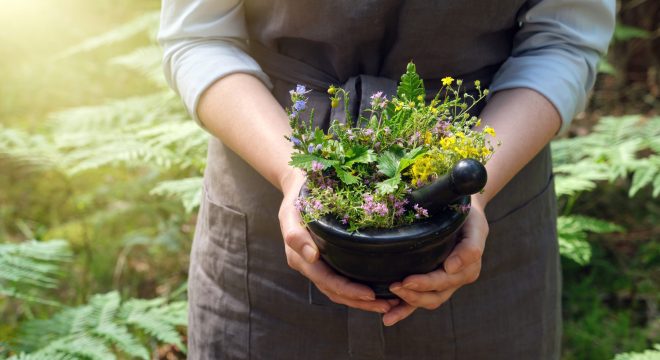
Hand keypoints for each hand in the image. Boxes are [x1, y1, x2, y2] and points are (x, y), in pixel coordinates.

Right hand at [278, 169, 397, 312]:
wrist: (298, 185)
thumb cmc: (297, 197)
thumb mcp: (291, 212)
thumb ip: (296, 235)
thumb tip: (311, 256)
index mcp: (299, 258)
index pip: (327, 281)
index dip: (348, 290)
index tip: (370, 295)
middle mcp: (309, 265)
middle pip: (335, 292)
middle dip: (360, 302)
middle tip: (388, 306)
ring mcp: (318, 264)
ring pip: (340, 290)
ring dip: (362, 300)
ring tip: (389, 304)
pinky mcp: (327, 259)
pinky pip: (342, 278)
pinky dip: (359, 288)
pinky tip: (378, 288)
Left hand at [382, 197, 488, 325]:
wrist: (463, 210)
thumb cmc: (468, 216)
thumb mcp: (475, 226)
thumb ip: (469, 248)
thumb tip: (451, 268)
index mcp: (467, 268)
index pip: (445, 280)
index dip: (426, 283)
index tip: (407, 280)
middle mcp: (457, 279)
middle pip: (435, 295)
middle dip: (413, 295)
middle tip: (393, 287)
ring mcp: (444, 283)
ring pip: (427, 301)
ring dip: (407, 305)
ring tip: (387, 310)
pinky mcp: (432, 282)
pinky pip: (419, 299)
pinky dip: (404, 309)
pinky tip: (387, 317)